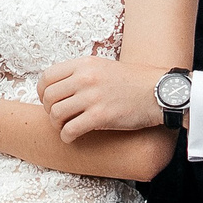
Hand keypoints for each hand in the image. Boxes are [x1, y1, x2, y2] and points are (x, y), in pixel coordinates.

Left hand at [39, 56, 164, 141]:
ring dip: (57, 124)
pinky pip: (70, 130)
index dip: (42, 92)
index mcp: (84, 64)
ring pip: (56, 114)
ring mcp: (92, 97)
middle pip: (49, 97)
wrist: (160, 93)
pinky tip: (71, 138)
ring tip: (65, 127)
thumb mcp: (104, 67)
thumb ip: (82, 73)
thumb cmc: (134, 82)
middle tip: (58, 117)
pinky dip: (66, 136)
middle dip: (49, 110)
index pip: (47, 77)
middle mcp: (85, 78)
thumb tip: (59, 86)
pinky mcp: (100, 117)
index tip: (47, 101)